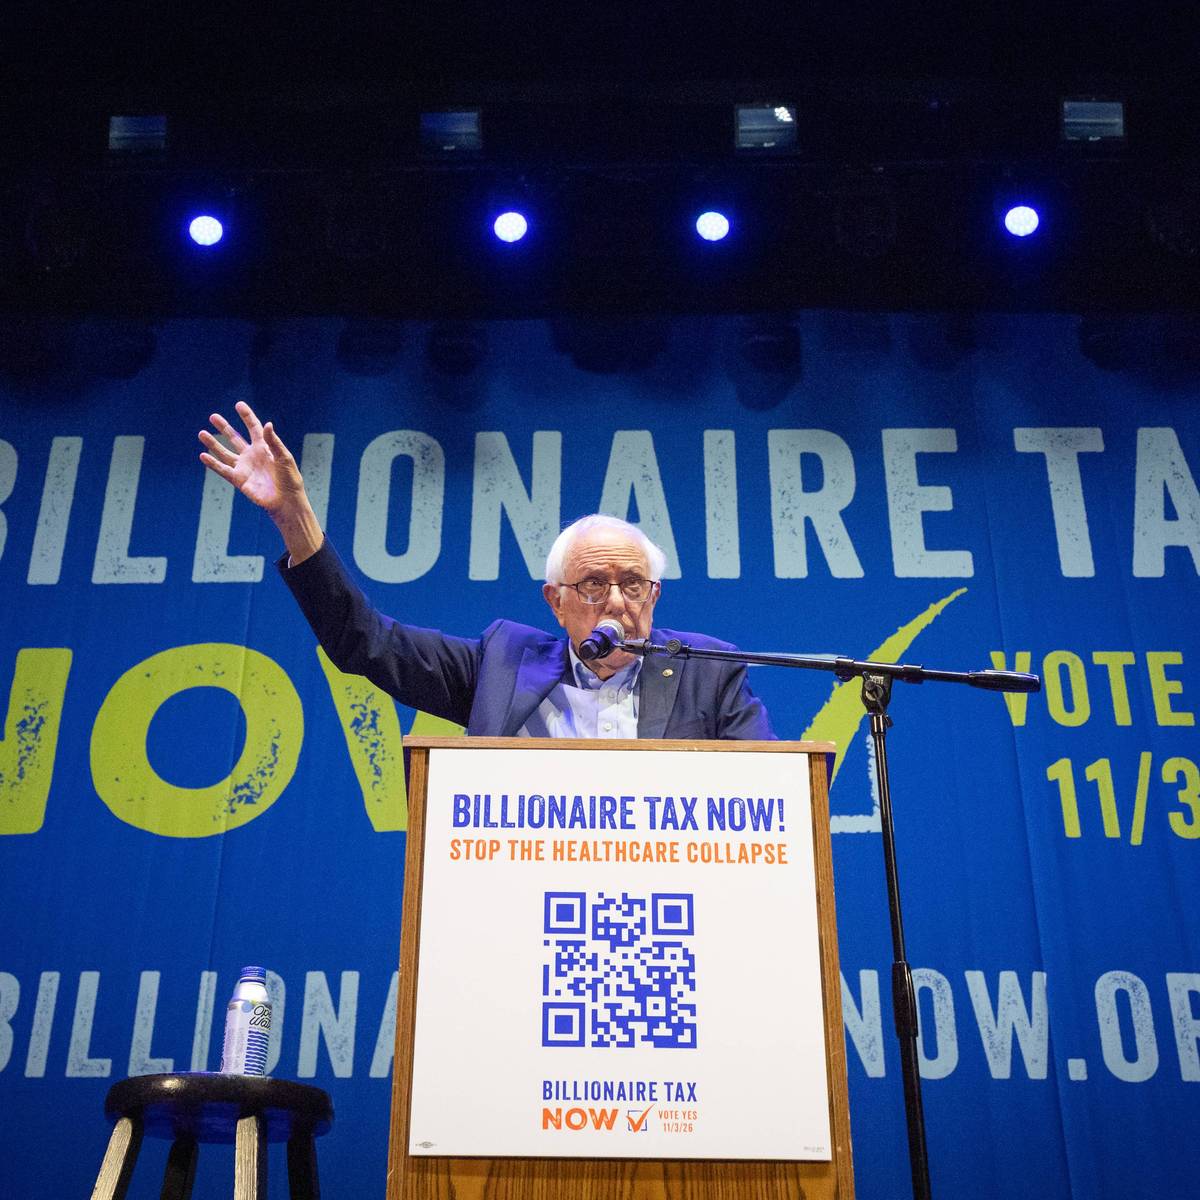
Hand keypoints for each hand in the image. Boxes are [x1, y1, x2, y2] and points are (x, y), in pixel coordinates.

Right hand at [199, 401, 322, 562]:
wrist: (286, 501)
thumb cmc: (290, 479)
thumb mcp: (284, 458)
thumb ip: (274, 441)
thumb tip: (267, 424)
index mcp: (264, 448)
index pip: (253, 428)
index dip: (246, 416)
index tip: (238, 404)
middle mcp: (252, 455)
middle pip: (235, 438)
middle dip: (224, 427)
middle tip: (213, 416)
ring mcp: (244, 467)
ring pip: (225, 452)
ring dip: (213, 444)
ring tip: (201, 433)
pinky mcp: (239, 480)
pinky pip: (223, 470)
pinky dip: (213, 463)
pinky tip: (202, 455)